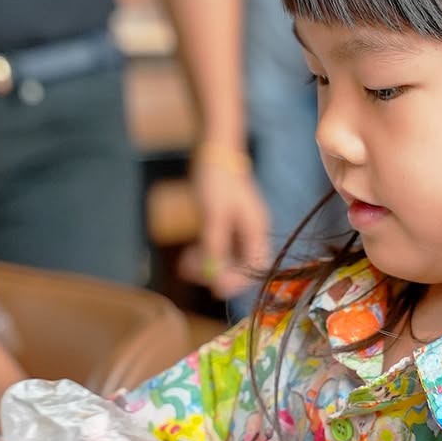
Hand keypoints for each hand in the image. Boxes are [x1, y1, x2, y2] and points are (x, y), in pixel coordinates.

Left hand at [184, 151, 269, 298]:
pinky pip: (219, 249)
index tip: (213, 288)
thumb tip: (214, 275)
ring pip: (227, 259)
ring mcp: (240, 230)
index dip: (236, 281)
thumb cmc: (217, 180)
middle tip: (190, 272)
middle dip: (217, 273)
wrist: (214, 152)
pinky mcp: (228, 226)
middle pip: (240, 266)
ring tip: (184, 264)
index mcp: (257, 230)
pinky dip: (205, 254)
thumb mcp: (214, 214)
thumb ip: (215, 245)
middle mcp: (252, 232)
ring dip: (207, 265)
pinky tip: (188, 255)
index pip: (255, 267)